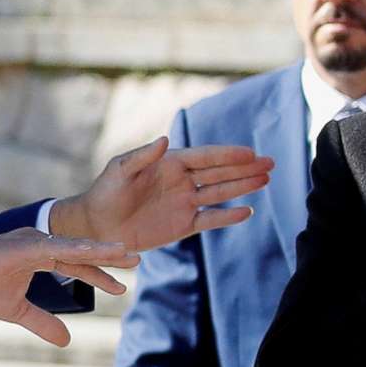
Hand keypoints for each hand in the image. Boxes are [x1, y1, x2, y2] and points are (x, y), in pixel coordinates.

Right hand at [0, 231, 135, 345]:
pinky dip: (81, 249)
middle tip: (138, 262)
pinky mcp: (24, 244)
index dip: (99, 277)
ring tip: (127, 255)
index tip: (121, 289)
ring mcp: (32, 240)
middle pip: (82, 252)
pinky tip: (101, 252)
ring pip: (76, 247)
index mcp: (37, 254)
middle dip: (110, 258)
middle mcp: (38, 242)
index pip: (76, 265)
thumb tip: (67, 341)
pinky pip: (58, 247)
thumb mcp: (15, 311)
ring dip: (103, 251)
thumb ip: (42, 322)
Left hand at [47, 137, 274, 252]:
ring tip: (266, 180)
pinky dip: (228, 216)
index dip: (228, 155)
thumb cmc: (105, 192)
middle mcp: (182, 182)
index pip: (205, 157)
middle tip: (270, 163)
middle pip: (220, 173)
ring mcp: (185, 203)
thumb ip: (142, 156)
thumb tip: (165, 140)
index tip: (250, 153)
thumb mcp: (119, 170)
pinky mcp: (183, 226)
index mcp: (170, 165)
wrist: (95, 225)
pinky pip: (210, 220)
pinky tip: (246, 211)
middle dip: (245, 168)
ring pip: (220, 193)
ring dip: (243, 187)